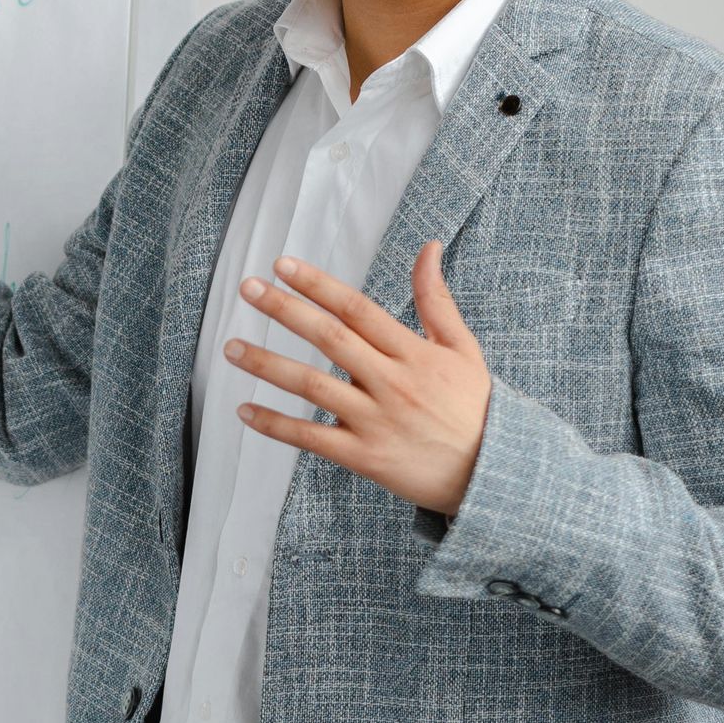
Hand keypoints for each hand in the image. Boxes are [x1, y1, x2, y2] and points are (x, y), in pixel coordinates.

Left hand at [224, 241, 490, 517]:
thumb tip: (428, 247)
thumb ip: (436, 299)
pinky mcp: (365, 457)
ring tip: (230, 347)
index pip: (357, 308)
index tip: (283, 265)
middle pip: (329, 338)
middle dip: (285, 310)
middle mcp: (392, 383)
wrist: (493, 475)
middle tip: (248, 288)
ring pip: (312, 386)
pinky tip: (245, 411)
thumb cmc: (475, 407)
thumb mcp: (462, 348)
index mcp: (414, 352)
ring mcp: (376, 421)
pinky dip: (276, 425)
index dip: (318, 284)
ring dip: (267, 364)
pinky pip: (312, 439)